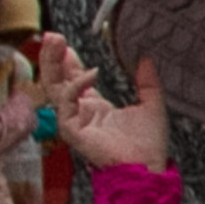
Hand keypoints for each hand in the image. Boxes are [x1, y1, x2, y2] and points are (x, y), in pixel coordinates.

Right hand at [37, 39, 168, 173]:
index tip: (66, 44)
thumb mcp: (151, 105)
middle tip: (54, 37)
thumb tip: (147, 58)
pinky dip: (76, 86)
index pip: (74, 80)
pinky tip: (90, 73)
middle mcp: (81, 112)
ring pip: (54, 88)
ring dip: (52, 65)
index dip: (69, 62)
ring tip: (56, 44)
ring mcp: (74, 121)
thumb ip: (148, 82)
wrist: (148, 166)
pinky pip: (66, 103)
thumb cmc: (149, 143)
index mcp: (95, 107)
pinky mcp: (71, 130)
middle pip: (58, 81)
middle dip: (53, 59)